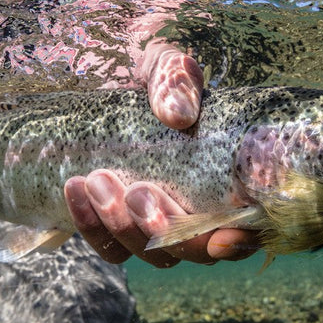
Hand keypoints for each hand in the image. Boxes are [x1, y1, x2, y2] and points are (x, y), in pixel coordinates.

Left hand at [64, 42, 260, 266]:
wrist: (109, 77)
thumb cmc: (153, 77)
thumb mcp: (166, 69)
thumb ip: (177, 85)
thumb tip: (178, 116)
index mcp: (229, 181)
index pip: (247, 229)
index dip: (240, 243)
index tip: (219, 240)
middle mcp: (199, 212)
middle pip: (193, 251)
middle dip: (165, 228)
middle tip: (138, 190)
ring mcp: (158, 225)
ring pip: (149, 253)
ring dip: (122, 225)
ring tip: (99, 179)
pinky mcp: (119, 229)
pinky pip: (110, 247)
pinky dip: (90, 224)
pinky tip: (76, 187)